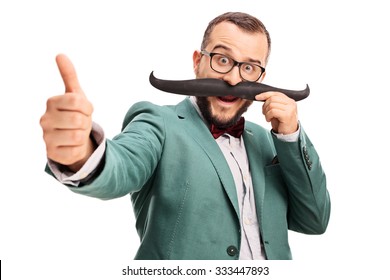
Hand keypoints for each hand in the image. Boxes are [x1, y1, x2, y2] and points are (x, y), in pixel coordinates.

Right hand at [40, 54, 94, 171]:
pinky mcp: (53, 154)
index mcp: (51, 102)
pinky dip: (80, 148)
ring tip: (77, 133)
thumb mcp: (76, 95)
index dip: (87, 107)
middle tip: (81, 123)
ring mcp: (47, 137)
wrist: (74, 139)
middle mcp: (45, 119)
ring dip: (83, 135)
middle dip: (86, 122)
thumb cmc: (76, 114)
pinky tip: (73, 145)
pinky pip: (75, 151)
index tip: (84, 110)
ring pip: (77, 136)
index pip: (78, 102)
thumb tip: (60, 55)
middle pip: (78, 120)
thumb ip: (70, 75)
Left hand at [255, 91, 297, 134]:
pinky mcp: (287, 115)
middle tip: (264, 112)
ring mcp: (290, 109)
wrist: (287, 134)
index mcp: (289, 100)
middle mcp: (291, 103)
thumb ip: (273, 102)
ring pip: (271, 105)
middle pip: (272, 98)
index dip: (265, 94)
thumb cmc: (281, 122)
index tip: (257, 97)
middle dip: (265, 105)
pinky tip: (269, 120)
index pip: (276, 93)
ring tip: (268, 117)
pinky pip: (272, 111)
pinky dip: (268, 116)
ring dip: (266, 112)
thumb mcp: (277, 110)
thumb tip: (261, 96)